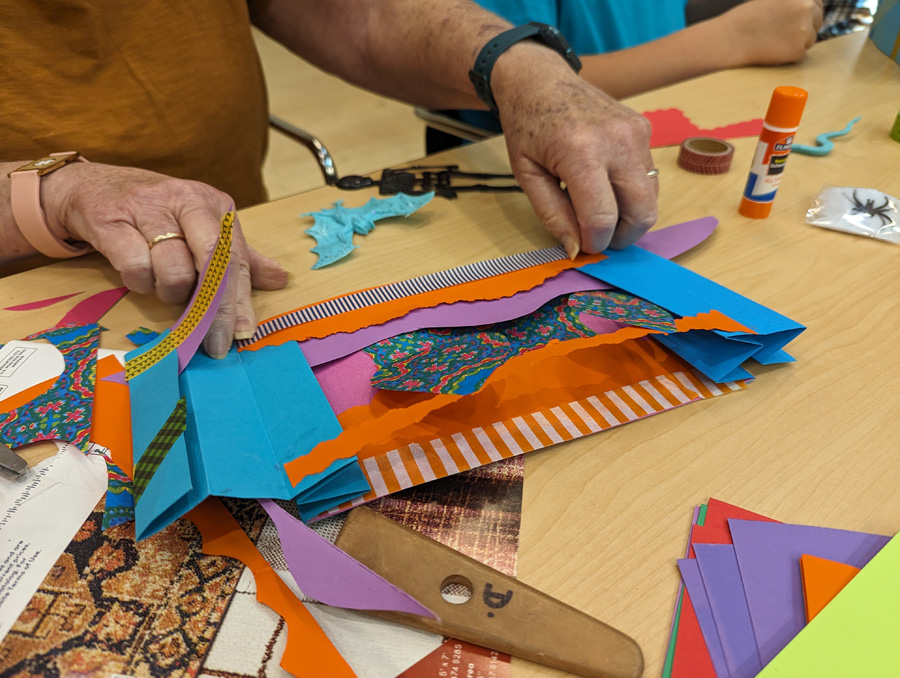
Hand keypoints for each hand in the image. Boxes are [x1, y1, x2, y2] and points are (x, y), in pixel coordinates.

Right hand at [43, 163, 287, 357]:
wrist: (92, 186)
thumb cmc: (157, 213)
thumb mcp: (202, 228)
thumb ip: (239, 256)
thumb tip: (280, 280)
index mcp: (215, 205)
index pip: (236, 258)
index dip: (241, 300)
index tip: (243, 333)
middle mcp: (187, 202)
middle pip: (212, 262)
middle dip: (214, 309)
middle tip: (211, 341)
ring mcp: (148, 208)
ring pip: (174, 269)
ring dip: (169, 291)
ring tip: (163, 284)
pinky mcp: (112, 220)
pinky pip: (136, 267)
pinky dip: (140, 281)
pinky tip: (139, 273)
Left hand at [491, 43, 657, 255]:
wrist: (540, 79)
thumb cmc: (527, 125)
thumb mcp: (527, 176)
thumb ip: (553, 215)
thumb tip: (577, 249)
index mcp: (581, 152)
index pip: (602, 218)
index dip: (595, 242)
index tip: (583, 246)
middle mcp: (617, 141)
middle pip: (641, 213)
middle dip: (622, 236)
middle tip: (599, 237)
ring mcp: (636, 132)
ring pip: (650, 198)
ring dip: (628, 215)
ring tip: (598, 209)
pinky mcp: (644, 129)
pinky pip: (648, 176)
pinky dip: (631, 192)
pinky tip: (604, 184)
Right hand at [723, 0, 823, 65]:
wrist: (732, 37)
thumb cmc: (746, 18)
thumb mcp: (772, 0)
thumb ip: (791, 3)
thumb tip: (806, 9)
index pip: (817, 4)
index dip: (809, 14)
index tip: (799, 21)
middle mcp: (807, 9)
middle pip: (817, 21)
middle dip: (807, 28)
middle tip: (787, 34)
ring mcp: (804, 30)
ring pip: (810, 39)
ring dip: (797, 42)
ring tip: (774, 41)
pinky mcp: (798, 50)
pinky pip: (800, 54)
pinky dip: (789, 54)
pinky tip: (772, 50)